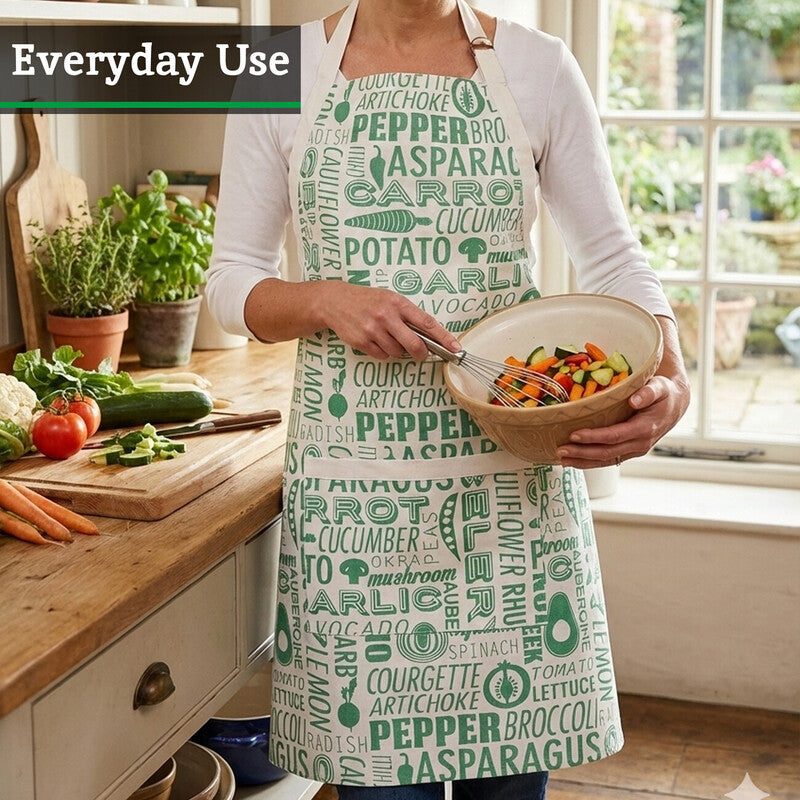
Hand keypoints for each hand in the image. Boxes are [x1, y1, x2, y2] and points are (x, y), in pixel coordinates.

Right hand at [320, 283, 459, 360]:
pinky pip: (382, 356)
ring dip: (397, 350)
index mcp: (398, 303)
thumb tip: (428, 336)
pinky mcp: (361, 341)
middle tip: (421, 354)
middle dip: (421, 353)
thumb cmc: (367, 300)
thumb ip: (408, 315)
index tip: (456, 347)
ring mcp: (373, 329)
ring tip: (388, 337)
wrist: (335, 301)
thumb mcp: (390, 299)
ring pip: (397, 352)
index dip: (444, 337)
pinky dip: (383, 352)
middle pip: (414, 344)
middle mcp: (386, 316)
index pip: (427, 322)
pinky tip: (376, 340)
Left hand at [556, 316, 690, 468]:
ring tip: (562, 460)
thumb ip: (648, 392)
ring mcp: (634, 450)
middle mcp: (640, 444)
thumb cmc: (664, 393)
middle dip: (582, 453)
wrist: (675, 405)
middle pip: (607, 452)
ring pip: (606, 460)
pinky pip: (608, 459)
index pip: (615, 436)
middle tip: (560, 450)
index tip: (574, 435)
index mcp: (645, 428)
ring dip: (583, 462)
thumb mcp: (660, 387)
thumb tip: (634, 400)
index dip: (594, 437)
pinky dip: (590, 462)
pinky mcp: (629, 451)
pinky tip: (574, 461)